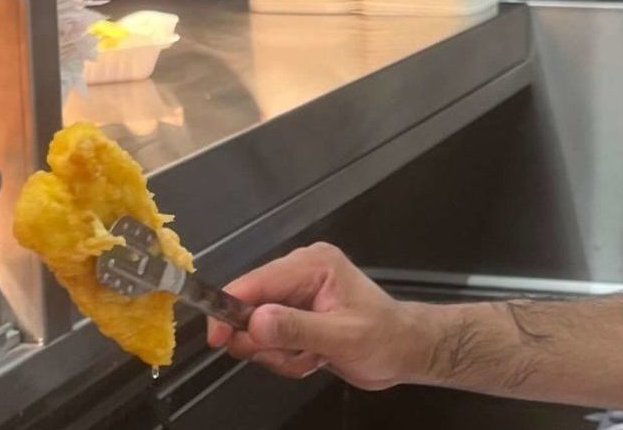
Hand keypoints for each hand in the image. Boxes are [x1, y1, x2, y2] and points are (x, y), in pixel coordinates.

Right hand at [206, 242, 426, 388]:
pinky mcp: (296, 316)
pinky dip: (287, 358)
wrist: (405, 352)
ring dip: (281, 354)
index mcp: (312, 265)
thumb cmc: (384, 338)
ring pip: (258, 331)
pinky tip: (314, 358)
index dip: (230, 309)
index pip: (256, 282)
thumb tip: (254, 322)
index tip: (218, 338)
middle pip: (251, 309)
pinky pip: (270, 342)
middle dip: (268, 342)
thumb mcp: (341, 336)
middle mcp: (300, 274)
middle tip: (299, 356)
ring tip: (314, 357)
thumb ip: (296, 329)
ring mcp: (296, 296)